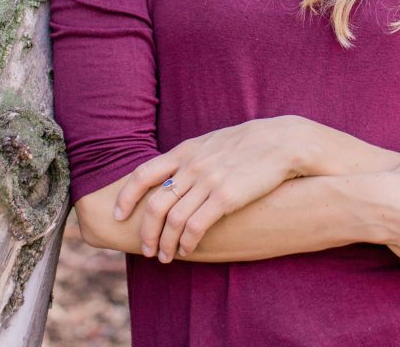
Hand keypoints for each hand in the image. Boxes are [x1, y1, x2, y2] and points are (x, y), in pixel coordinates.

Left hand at [113, 116, 305, 261]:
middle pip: (154, 204)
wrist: (281, 142)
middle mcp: (192, 166)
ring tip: (165, 256)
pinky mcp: (226, 197)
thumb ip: (191, 157)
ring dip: (165, 243)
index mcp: (186, 151)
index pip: (143, 174)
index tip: (118, 214)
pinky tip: (189, 250)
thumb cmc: (248, 144)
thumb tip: (174, 173)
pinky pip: (196, 226)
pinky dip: (187, 242)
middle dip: (145, 232)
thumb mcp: (212, 142)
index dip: (126, 196)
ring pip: (173, 220)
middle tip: (145, 249)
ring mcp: (208, 181)